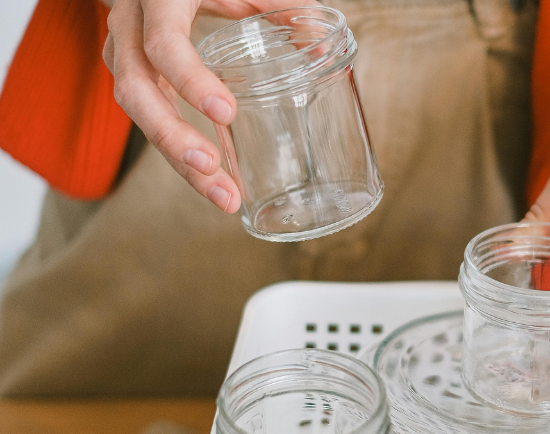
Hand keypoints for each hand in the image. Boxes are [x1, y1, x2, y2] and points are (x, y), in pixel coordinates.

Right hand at [103, 0, 314, 211]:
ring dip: (177, 159)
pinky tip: (211, 179)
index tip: (226, 114)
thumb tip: (322, 44)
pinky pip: (147, 117)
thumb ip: (281, 4)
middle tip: (212, 169)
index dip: (190, 80)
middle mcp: (129, 27)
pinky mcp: (130, 73)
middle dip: (172, 138)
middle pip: (136, 91)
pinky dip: (177, 152)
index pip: (164, 44)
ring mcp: (122, 51)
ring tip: (221, 194)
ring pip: (136, 113)